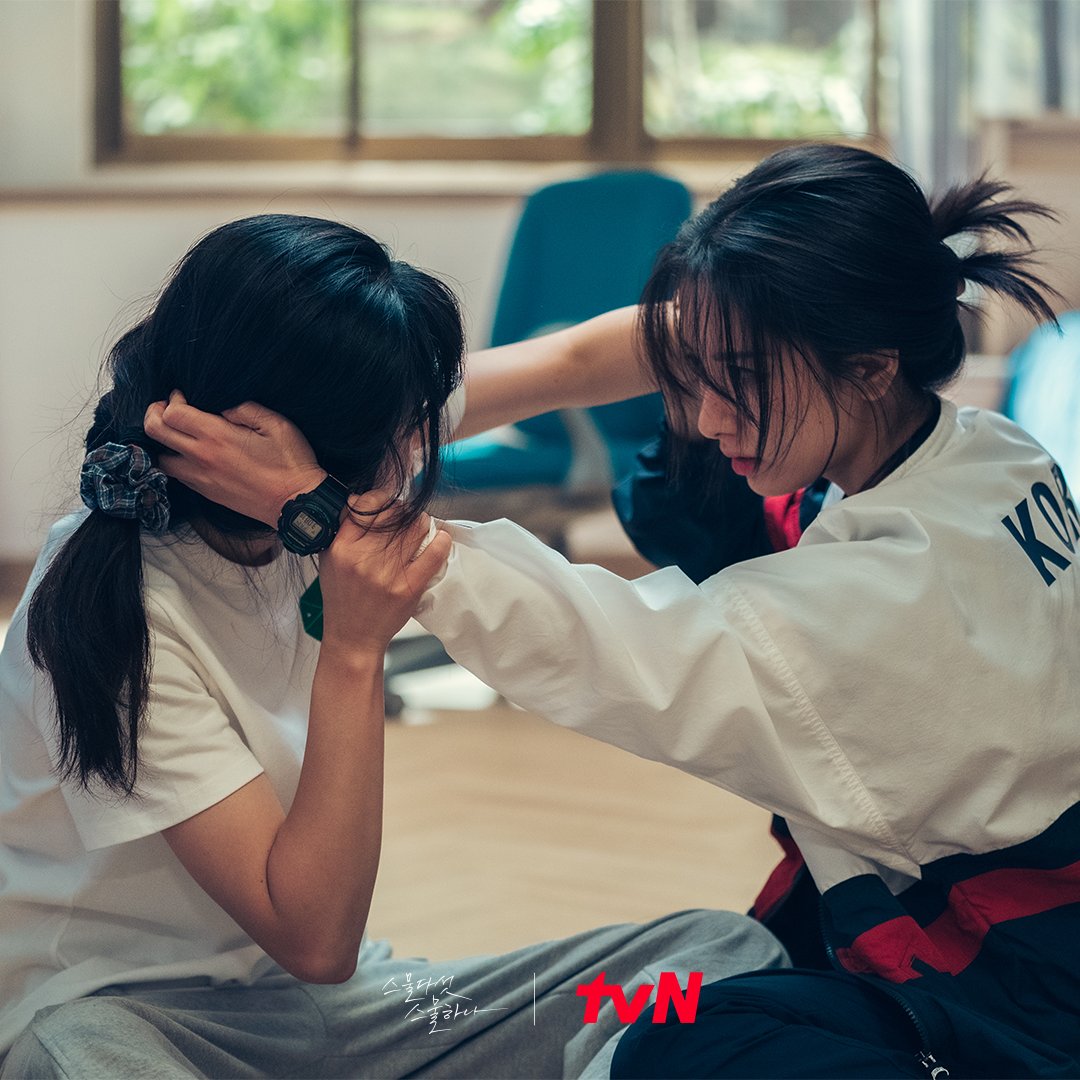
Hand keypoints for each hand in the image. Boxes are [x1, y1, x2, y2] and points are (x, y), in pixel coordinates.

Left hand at [144, 391, 324, 525]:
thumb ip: (245, 409)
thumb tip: (223, 409)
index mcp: (216, 436)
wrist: (296, 503)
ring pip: (160, 458)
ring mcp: (201, 478)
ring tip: (178, 435)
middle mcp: (201, 457)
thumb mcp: (276, 424)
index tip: (183, 396)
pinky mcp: (207, 493)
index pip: (171, 414)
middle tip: (167, 409)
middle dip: (154, 414)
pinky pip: (178, 476)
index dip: (172, 400)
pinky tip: (193, 454)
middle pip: (154, 432)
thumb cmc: (290, 462)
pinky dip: (177, 461)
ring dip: (163, 443)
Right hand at [317, 492, 450, 658]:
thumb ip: (343, 532)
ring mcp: (387, 573)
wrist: (353, 636)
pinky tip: (441, 539)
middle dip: (404, 512)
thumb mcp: (330, 561)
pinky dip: (441, 542)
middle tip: (408, 516)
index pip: (366, 507)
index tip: (388, 503)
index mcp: (342, 549)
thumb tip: (361, 502)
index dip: (382, 500)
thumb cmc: (342, 599)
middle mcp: (363, 559)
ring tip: (422, 526)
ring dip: (422, 524)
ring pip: (415, 529)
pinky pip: (432, 554)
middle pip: (394, 516)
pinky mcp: (408, 587)